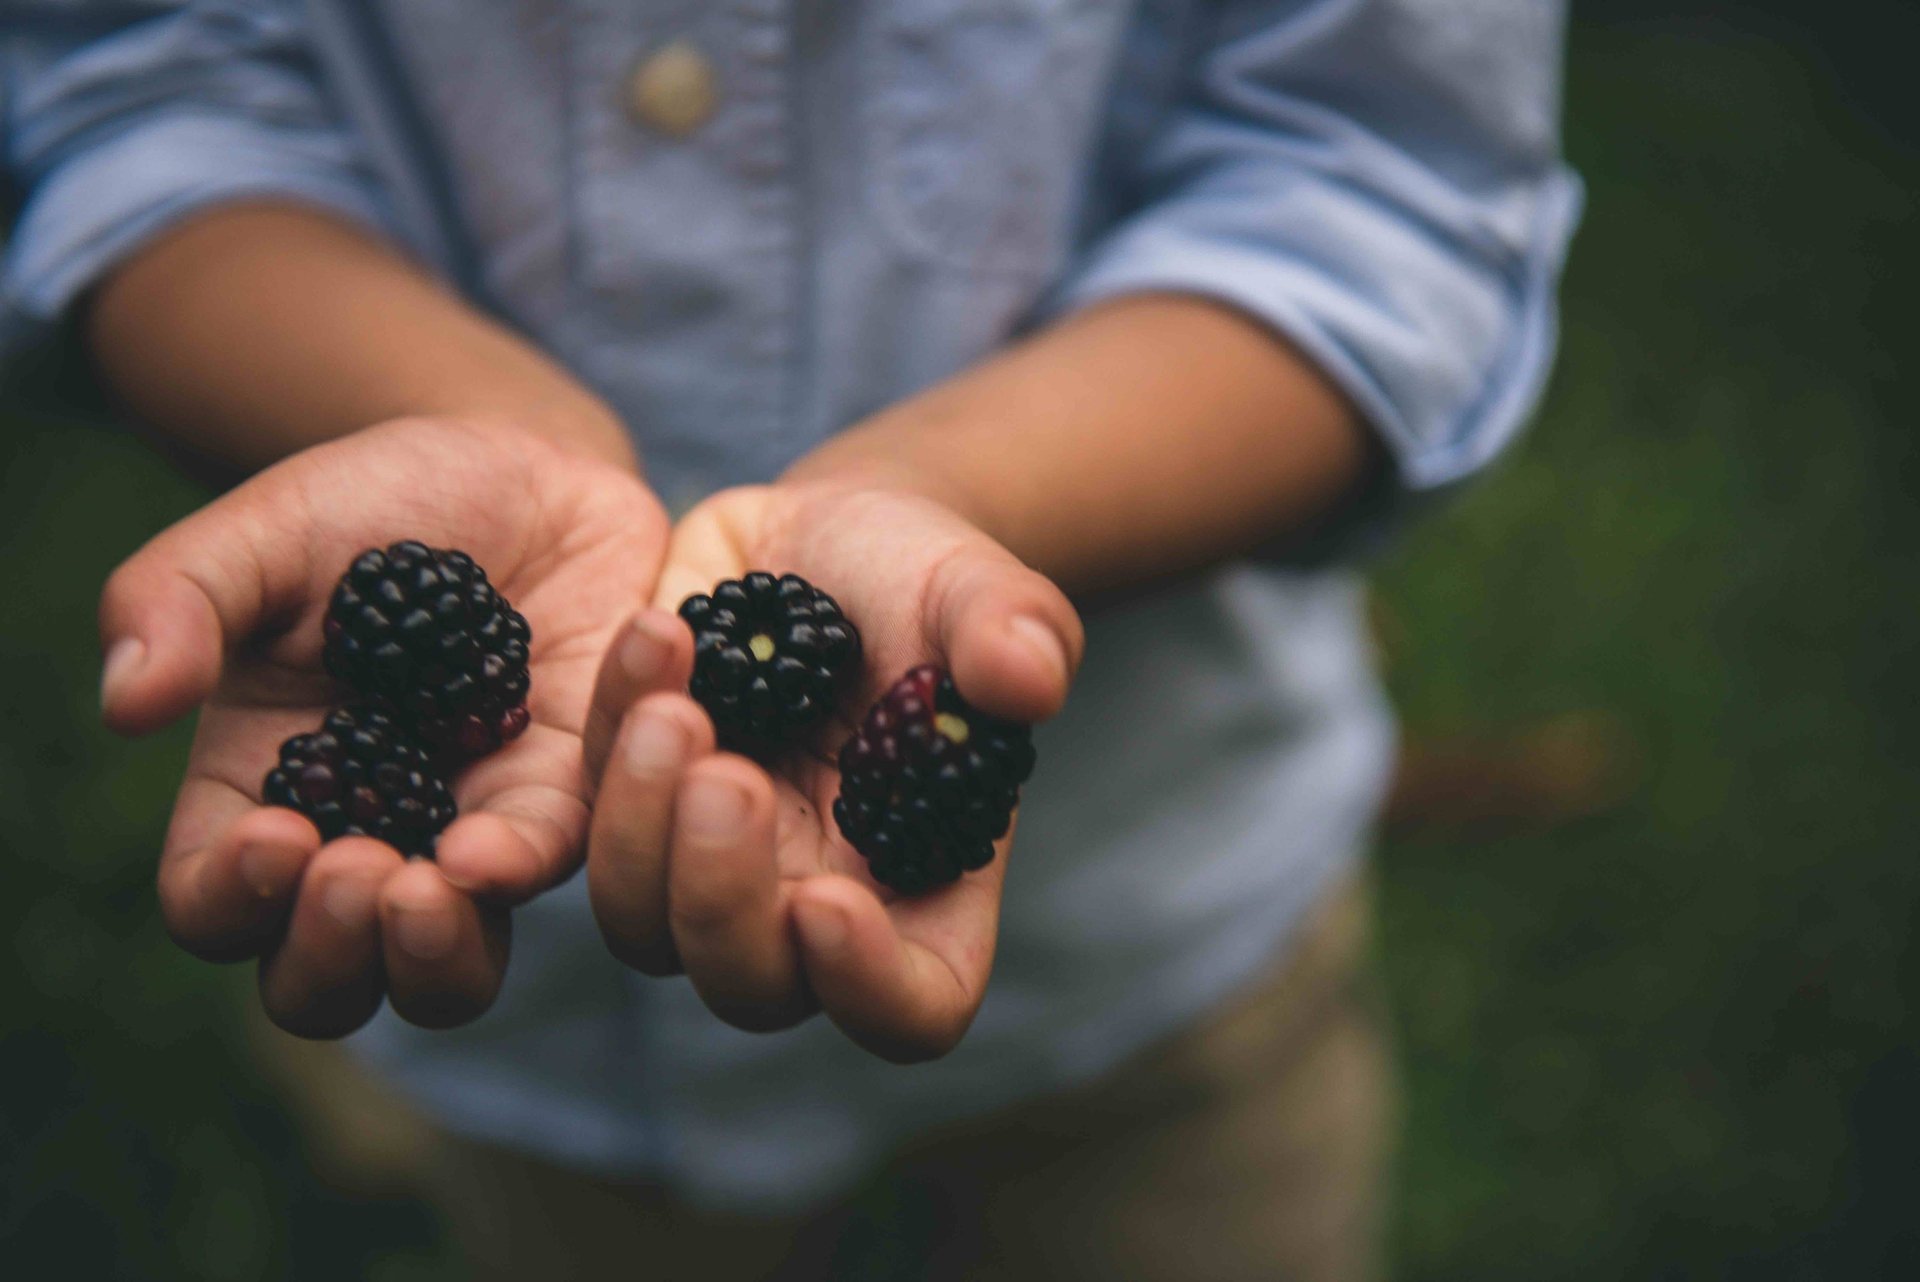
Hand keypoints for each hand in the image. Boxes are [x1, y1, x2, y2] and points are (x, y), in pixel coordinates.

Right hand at [100, 418, 666, 1035]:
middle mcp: (363, 838)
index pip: (217, 908)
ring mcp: (470, 834)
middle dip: (340, 957)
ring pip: (454, 971)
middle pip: (331, 985)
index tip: (277, 833)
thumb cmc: (374, 507)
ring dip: (449, 949)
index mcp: (258, 790)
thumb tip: (124, 700)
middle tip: (365, 869)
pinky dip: (581, 809)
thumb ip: (181, 598)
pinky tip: (579, 733)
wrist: (521, 471)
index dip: (233, 901)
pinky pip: (584, 848)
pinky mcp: (572, 801)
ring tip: (460, 869)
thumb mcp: (267, 531)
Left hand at [582, 481, 1081, 1060]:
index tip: (826, 902)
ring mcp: (709, 867)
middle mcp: (812, 903)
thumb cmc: (924, 582)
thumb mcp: (978, 588)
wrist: (826, 536)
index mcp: (924, 889)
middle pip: (751, 984)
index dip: (866, 987)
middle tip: (725, 776)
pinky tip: (656, 632)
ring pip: (642, 924)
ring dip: (639, 827)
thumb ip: (1013, 631)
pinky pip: (585, 812)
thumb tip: (1027, 679)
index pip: (911, 1008)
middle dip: (721, 895)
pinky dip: (609, 732)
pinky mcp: (630, 806)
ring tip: (673, 702)